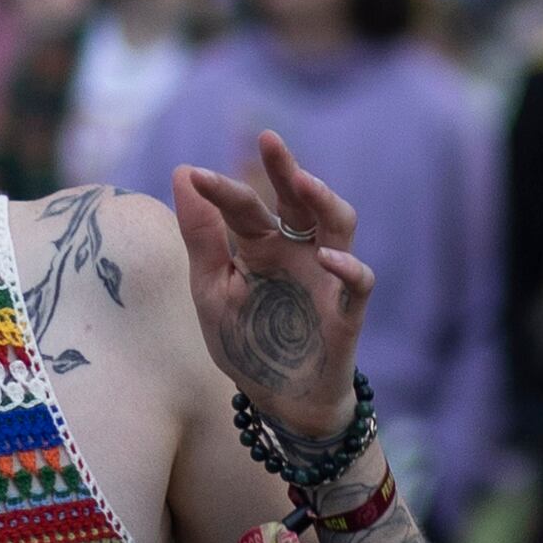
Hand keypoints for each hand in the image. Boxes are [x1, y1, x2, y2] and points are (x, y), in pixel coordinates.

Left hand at [172, 131, 370, 439]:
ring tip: (304, 182)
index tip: (195, 175)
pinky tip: (327, 257)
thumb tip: (184, 172)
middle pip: (298, 199)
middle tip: (269, 140)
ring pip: (338, 225)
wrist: (281, 402)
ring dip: (324, 200)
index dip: (221, 189)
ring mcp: (326, 277)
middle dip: (285, 168)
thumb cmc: (247, 344)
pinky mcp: (347, 310)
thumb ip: (201, 238)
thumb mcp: (211, 291)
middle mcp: (297, 252)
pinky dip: (348, 266)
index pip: (243, 206)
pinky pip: (358, 281)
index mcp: (260, 246)